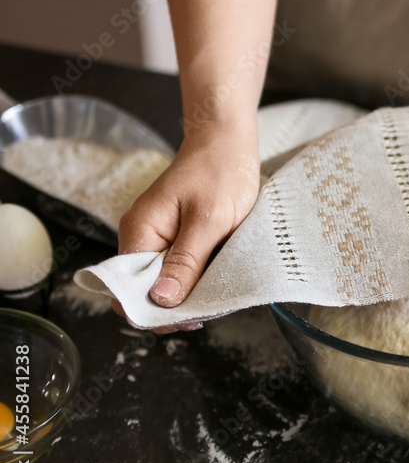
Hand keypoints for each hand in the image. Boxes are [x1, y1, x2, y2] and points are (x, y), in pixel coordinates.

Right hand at [114, 127, 259, 331]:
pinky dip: (195, 278)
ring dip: (188, 294)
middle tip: (209, 311)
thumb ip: (185, 262)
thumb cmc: (220, 172)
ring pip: (164, 280)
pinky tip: (216, 281)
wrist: (227, 142)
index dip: (152, 312)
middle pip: (145, 289)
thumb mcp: (208, 221)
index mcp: (139, 232)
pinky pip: (179, 267)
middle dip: (173, 307)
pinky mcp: (176, 236)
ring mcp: (158, 237)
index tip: (186, 320)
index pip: (126, 289)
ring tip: (217, 298)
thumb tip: (161, 300)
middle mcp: (141, 237)